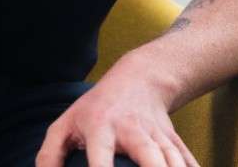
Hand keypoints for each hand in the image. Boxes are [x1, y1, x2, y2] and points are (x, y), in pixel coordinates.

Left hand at [35, 56, 198, 166]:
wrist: (139, 79)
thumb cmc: (95, 108)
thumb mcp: (65, 124)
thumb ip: (49, 155)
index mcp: (102, 127)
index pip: (101, 155)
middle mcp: (133, 131)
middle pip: (149, 154)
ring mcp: (157, 135)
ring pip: (173, 158)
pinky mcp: (174, 141)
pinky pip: (188, 160)